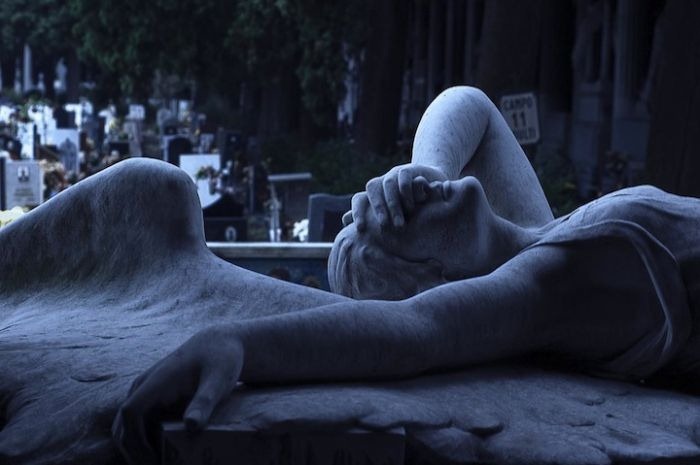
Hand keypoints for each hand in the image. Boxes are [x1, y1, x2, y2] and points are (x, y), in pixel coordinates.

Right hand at [112, 327, 242, 464]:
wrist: (219, 343)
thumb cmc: (221, 359)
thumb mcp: (220, 378)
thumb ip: (205, 400)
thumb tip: (191, 426)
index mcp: (157, 381)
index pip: (130, 412)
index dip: (135, 440)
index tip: (154, 460)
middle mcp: (145, 387)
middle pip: (122, 425)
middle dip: (133, 452)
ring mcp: (146, 393)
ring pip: (126, 427)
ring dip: (136, 449)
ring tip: (158, 464)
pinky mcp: (152, 399)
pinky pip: (138, 424)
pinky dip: (143, 443)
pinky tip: (161, 456)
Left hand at [343, 164, 447, 230]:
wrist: (433, 189)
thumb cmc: (410, 208)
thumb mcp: (392, 216)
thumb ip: (371, 217)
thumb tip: (344, 220)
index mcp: (374, 194)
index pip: (359, 199)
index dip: (357, 212)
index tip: (361, 229)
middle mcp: (382, 182)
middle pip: (372, 189)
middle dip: (377, 208)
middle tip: (384, 226)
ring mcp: (395, 174)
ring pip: (387, 184)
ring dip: (393, 204)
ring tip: (400, 223)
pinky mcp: (410, 169)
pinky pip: (403, 176)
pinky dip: (406, 190)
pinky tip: (413, 205)